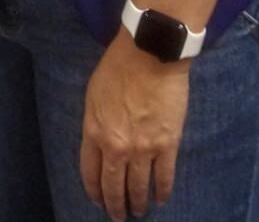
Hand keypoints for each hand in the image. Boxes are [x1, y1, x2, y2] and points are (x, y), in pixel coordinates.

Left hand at [80, 31, 190, 219]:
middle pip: (113, 185)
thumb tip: (100, 138)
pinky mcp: (167, 145)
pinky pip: (165, 176)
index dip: (94, 190)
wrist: (150, 53)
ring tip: (138, 211)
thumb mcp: (93, 93)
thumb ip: (96, 121)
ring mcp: (142, 149)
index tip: (98, 200)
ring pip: (138, 186)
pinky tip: (161, 198)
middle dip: (115, 205)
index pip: (90, 172)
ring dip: (137, 203)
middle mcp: (116, 147)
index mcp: (94, 132)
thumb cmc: (118, 66)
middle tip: (118, 216)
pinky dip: (163, 191)